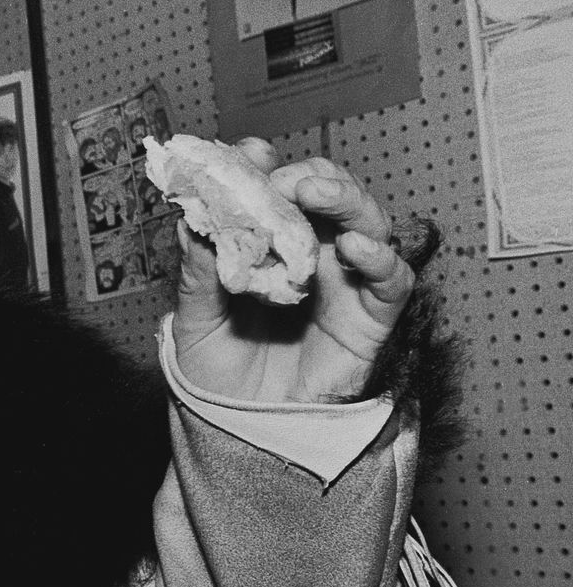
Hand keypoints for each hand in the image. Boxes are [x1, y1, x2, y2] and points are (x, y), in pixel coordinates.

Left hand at [171, 138, 414, 402]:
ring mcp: (343, 282)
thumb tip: (193, 217)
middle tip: (284, 181)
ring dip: (346, 200)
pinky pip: (393, 279)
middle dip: (310, 178)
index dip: (265, 167)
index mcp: (266, 244)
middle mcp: (310, 254)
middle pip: (329, 196)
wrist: (238, 431)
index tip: (249, 155)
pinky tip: (355, 248)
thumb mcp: (194, 320)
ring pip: (367, 222)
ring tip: (314, 195)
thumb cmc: (216, 374)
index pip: (275, 189)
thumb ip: (198, 271)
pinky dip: (382, 256)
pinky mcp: (370, 318)